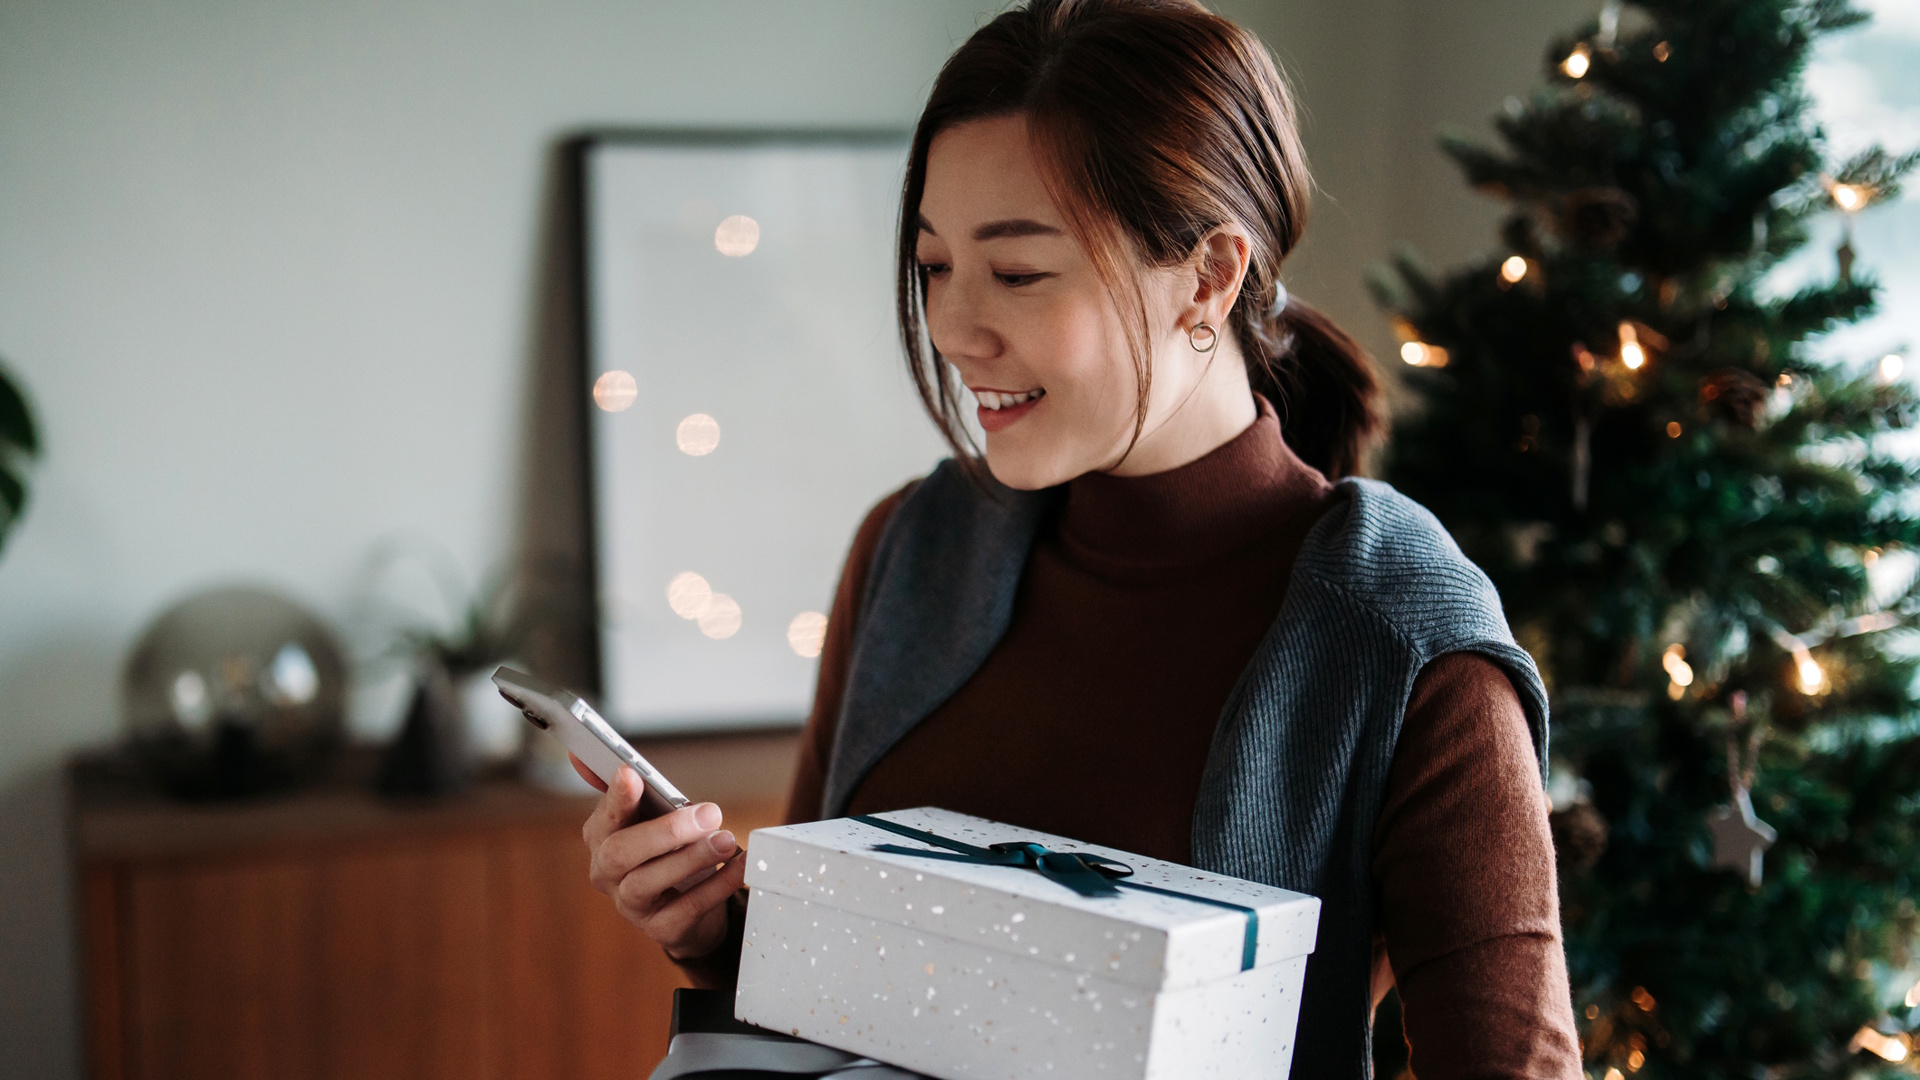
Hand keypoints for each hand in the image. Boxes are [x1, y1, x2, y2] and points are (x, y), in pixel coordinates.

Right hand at [580, 763, 746, 961]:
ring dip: (690, 858)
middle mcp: (607, 873)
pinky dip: (717, 886)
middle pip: (621, 852)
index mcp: (602, 837)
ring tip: (725, 840)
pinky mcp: (660, 929)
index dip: (616, 798)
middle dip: (666, 830)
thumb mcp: (651, 817)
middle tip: (709, 813)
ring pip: (647, 882)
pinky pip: (686, 908)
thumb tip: (590, 756)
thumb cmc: (668, 852)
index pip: (603, 816)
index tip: (631, 775)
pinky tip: (737, 866)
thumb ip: (629, 790)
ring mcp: (630, 905)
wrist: (691, 908)